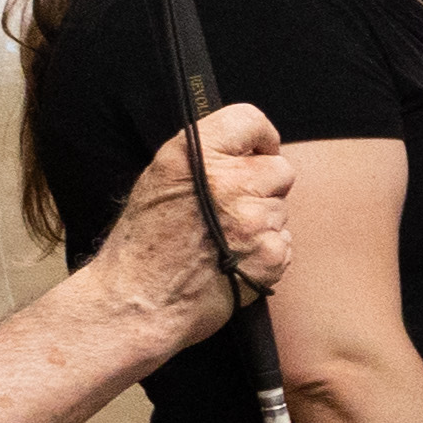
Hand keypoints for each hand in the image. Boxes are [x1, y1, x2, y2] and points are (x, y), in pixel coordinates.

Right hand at [96, 105, 293, 339]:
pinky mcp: (270, 255)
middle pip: (280, 169)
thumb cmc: (142, 244)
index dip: (260, 137)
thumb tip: (246, 150)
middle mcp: (230, 183)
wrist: (138, 302)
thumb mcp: (159, 181)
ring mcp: (254, 221)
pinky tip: (235, 262)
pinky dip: (266, 253)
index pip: (249, 120)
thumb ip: (204, 159)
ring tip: (224, 243)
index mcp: (196, 156)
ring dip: (262, 223)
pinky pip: (284, 243)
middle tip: (234, 209)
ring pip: (281, 210)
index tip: (257, 150)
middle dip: (264, 186)